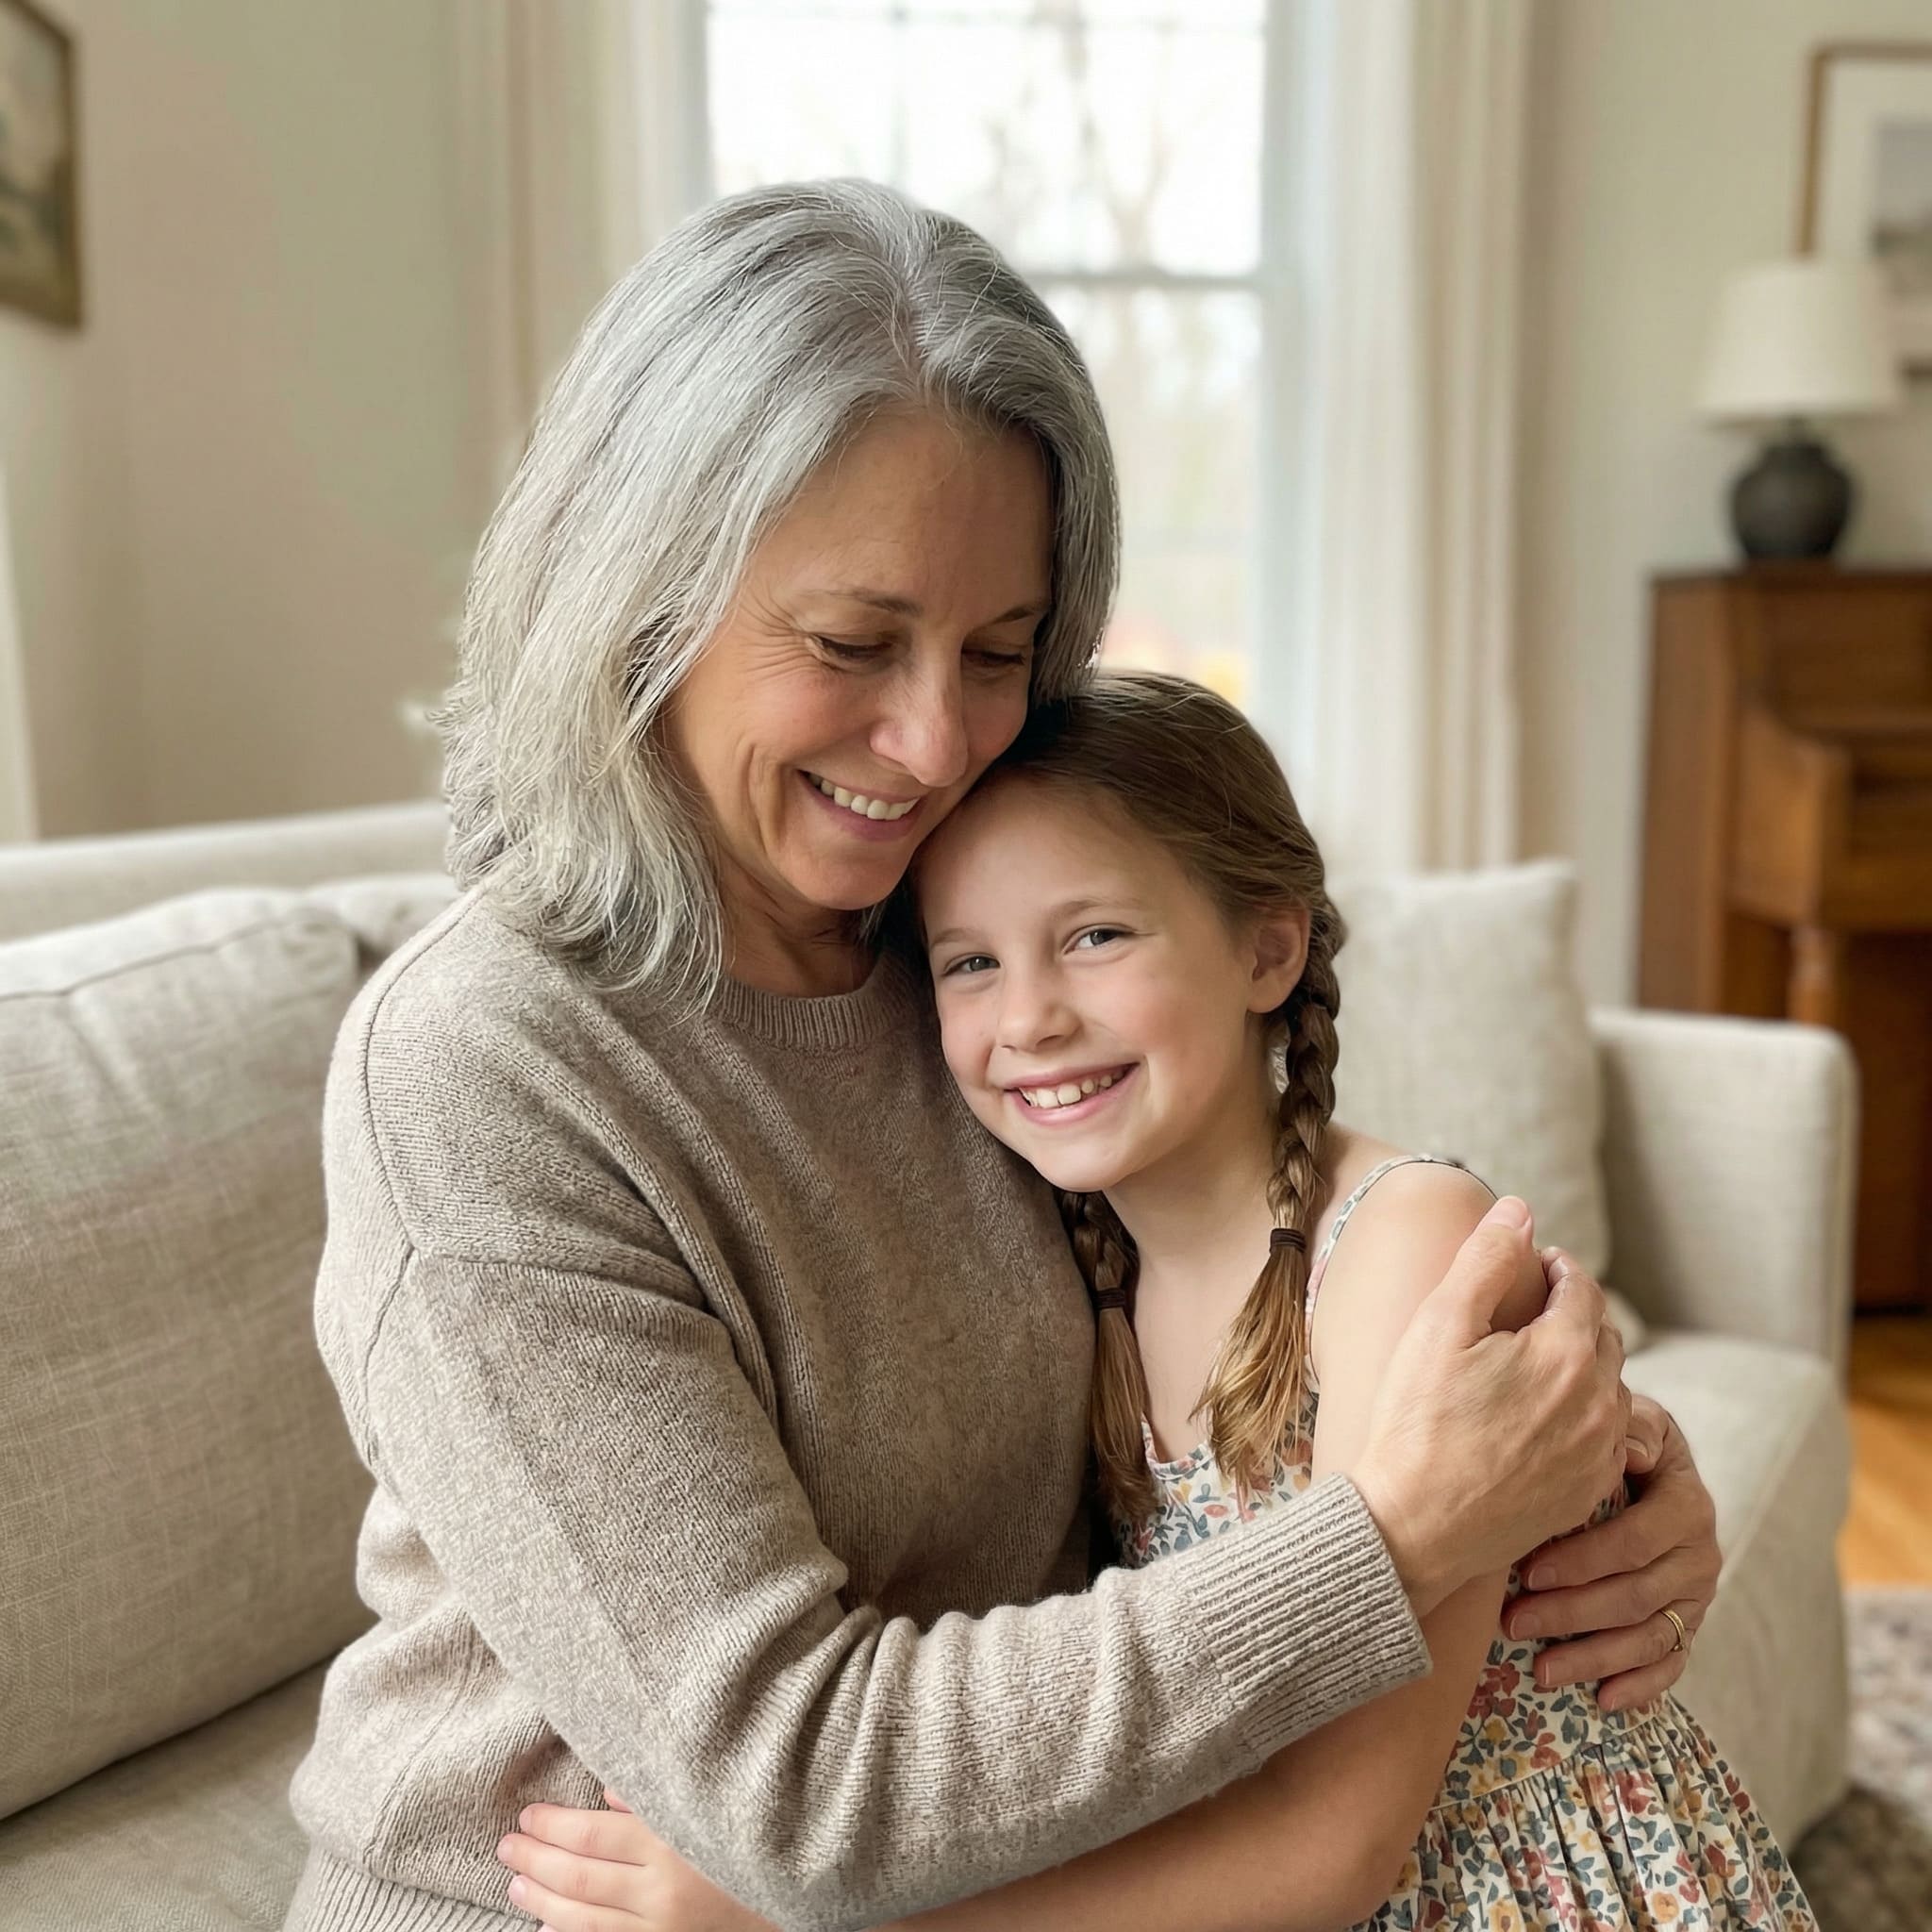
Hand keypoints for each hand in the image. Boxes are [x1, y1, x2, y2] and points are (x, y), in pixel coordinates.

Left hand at [496, 1789, 775, 1931]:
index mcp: (669, 1843)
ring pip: (583, 1920)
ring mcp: (661, 1929)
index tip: (527, 1815)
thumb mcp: (709, 1804)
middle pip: (579, 1878)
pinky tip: (548, 1928)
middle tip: (507, 1845)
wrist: (798, 1893)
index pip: (591, 1835)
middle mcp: (660, 1892)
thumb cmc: (750, 1835)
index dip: (552, 1826)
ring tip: (516, 1883)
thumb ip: (656, 1795)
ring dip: (542, 1901)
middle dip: (536, 1860)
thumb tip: (605, 1789)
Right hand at [1351, 1201, 1628, 1615]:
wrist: (1414, 1526)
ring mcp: (1599, 1452)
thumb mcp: (1439, 1325)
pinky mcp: (1588, 1492)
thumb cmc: (1417, 1422)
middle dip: (1573, 1311)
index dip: (1556, 1267)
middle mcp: (1600, 1402)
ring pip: (1609, 1388)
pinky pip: (1605, 1437)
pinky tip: (1541, 1417)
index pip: (1581, 1287)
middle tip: (1531, 1305)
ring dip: (1582, 1364)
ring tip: (1533, 1362)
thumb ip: (1485, 1259)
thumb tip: (1519, 1210)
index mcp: (1567, 1353)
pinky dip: (1583, 1415)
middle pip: (1603, 1334)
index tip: (1531, 1263)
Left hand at [1504, 1395, 1720, 1712]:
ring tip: (1540, 1672)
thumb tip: (1627, 1449)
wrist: (1645, 1462)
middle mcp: (1701, 1554)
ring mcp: (1697, 1595)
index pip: (1635, 1541)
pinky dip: (1640, 1687)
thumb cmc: (1618, 1440)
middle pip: (1635, 1596)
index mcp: (1686, 1503)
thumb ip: (1629, 1429)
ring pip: (1648, 1638)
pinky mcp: (1688, 1624)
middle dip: (1571, 1614)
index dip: (1582, 1560)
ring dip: (1593, 1659)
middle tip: (1513, 1623)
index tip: (1527, 1571)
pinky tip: (1603, 1702)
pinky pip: (1670, 1663)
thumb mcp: (1628, 1418)